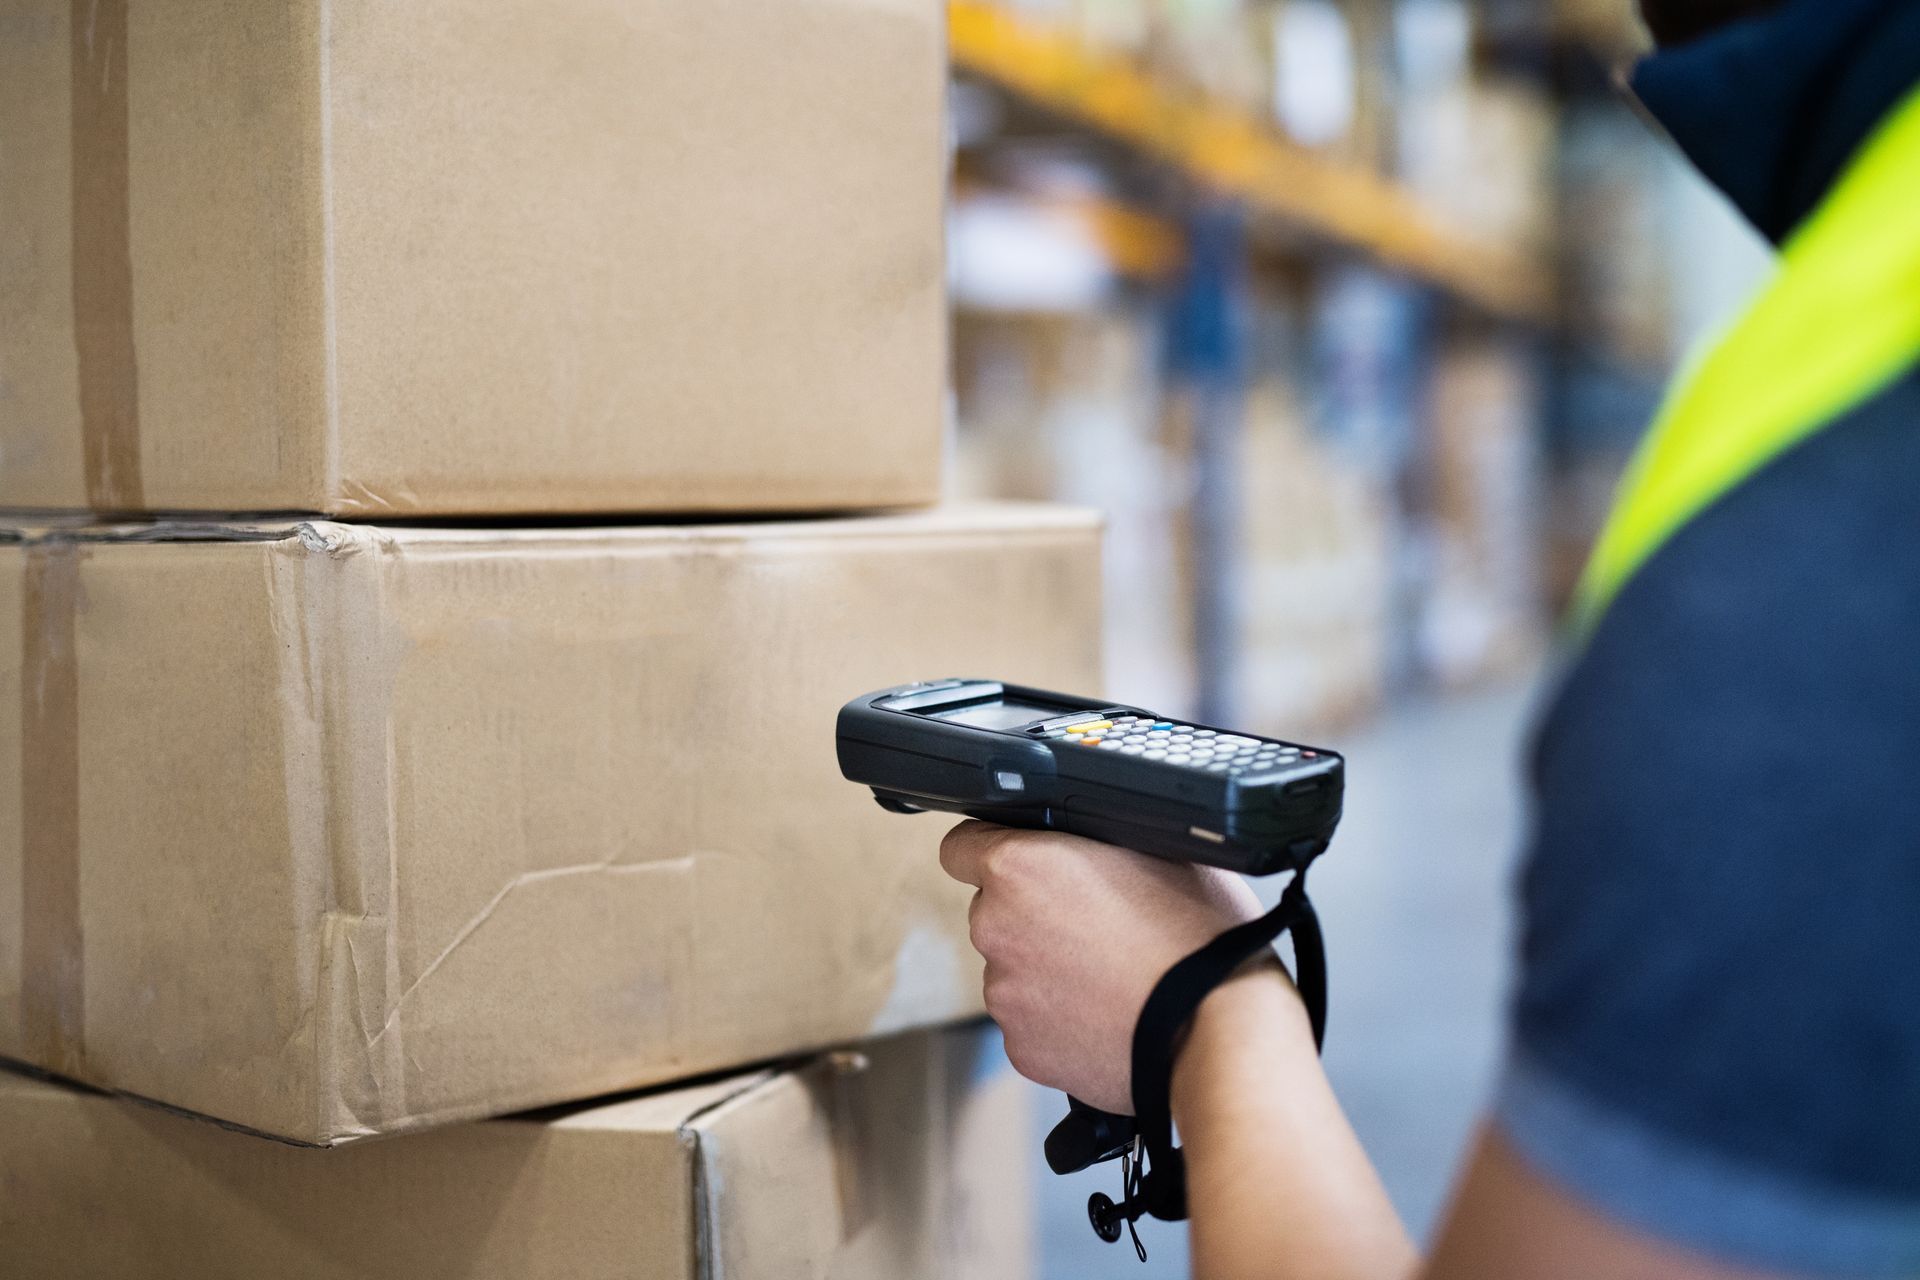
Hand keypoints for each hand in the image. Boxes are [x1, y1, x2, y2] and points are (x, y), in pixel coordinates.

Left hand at [939, 819, 1265, 1113]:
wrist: (1219, 1030)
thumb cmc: (1197, 933)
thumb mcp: (1155, 844)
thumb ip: (1093, 834)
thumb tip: (1083, 824)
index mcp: (1018, 867)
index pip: (962, 846)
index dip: (994, 850)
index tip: (1025, 864)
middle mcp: (996, 928)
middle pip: (994, 911)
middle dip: (1031, 914)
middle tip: (1094, 923)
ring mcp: (1005, 994)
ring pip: (1014, 969)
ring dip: (1047, 968)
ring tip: (1111, 975)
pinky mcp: (1022, 1049)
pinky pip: (1031, 1022)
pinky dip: (1059, 1018)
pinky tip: (1108, 1012)